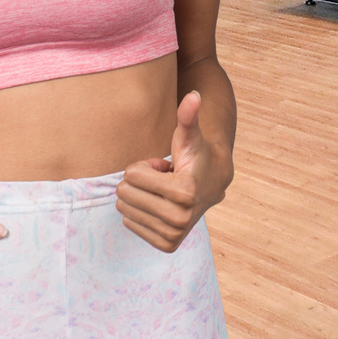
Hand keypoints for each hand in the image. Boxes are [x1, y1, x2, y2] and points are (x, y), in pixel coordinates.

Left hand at [117, 91, 231, 252]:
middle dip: (139, 182)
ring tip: (161, 191)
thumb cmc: (195, 155)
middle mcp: (179, 218)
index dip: (145, 166)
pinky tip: (160, 204)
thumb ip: (188, 116)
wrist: (213, 183)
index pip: (131, 175)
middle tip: (162, 179)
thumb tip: (194, 95)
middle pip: (124, 194)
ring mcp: (173, 234)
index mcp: (184, 192)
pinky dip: (140, 212)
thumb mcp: (189, 135)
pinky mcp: (166, 244)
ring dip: (140, 196)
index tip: (165, 168)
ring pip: (124, 209)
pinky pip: (129, 223)